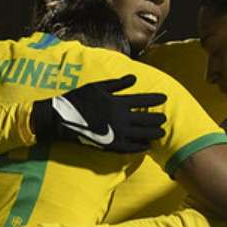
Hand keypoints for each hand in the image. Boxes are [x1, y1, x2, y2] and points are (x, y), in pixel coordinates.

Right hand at [31, 75, 166, 152]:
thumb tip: (134, 78)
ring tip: (161, 133)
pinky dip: (139, 147)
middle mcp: (120, 118)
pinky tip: (146, 147)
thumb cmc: (79, 99)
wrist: (62, 119)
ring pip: (141, 134)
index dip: (154, 99)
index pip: (142, 100)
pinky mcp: (110, 145)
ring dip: (152, 133)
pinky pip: (129, 148)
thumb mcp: (98, 87)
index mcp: (117, 102)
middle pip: (145, 119)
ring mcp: (116, 133)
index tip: (164, 98)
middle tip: (164, 119)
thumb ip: (117, 84)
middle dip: (156, 119)